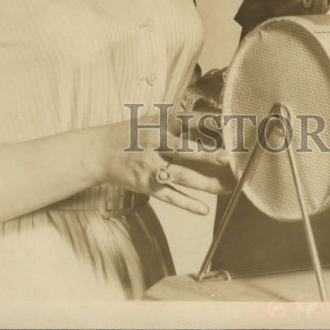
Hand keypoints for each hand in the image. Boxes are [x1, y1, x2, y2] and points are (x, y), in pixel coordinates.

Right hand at [94, 118, 231, 215]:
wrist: (101, 151)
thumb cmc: (134, 133)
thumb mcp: (154, 120)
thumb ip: (179, 122)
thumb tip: (211, 122)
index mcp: (159, 124)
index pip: (187, 121)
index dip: (207, 122)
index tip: (229, 124)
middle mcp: (155, 144)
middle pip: (183, 150)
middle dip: (206, 155)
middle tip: (228, 158)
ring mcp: (150, 167)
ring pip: (180, 176)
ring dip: (203, 183)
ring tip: (226, 188)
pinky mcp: (147, 186)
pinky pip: (169, 196)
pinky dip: (186, 203)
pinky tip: (204, 209)